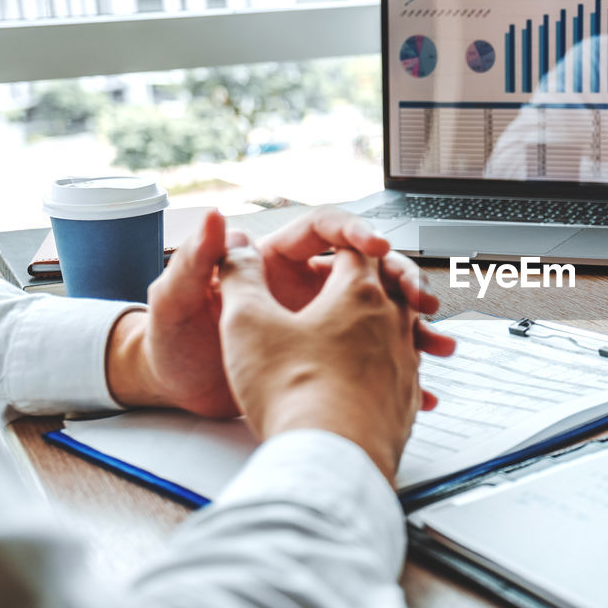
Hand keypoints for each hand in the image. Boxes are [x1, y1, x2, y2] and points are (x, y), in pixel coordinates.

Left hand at [106, 207, 454, 416]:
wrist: (175, 391)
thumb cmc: (171, 341)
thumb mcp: (177, 299)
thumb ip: (197, 260)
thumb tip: (217, 216)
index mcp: (275, 262)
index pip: (325, 232)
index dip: (356, 232)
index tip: (377, 246)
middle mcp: (303, 288)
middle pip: (367, 271)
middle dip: (401, 280)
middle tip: (419, 300)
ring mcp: (319, 323)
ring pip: (381, 315)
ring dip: (414, 328)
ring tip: (436, 344)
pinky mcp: (328, 359)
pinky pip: (374, 361)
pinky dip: (401, 374)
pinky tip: (422, 388)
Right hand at [216, 244, 424, 480]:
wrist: (333, 457)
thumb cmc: (294, 391)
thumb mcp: (246, 323)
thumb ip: (239, 278)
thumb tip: (235, 249)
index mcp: (357, 293)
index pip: (354, 250)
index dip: (338, 242)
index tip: (331, 246)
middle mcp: (391, 322)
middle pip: (390, 283)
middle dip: (373, 277)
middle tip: (360, 282)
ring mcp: (404, 362)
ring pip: (407, 326)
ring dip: (392, 318)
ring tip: (373, 319)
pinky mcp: (406, 399)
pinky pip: (408, 370)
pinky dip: (394, 363)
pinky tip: (380, 376)